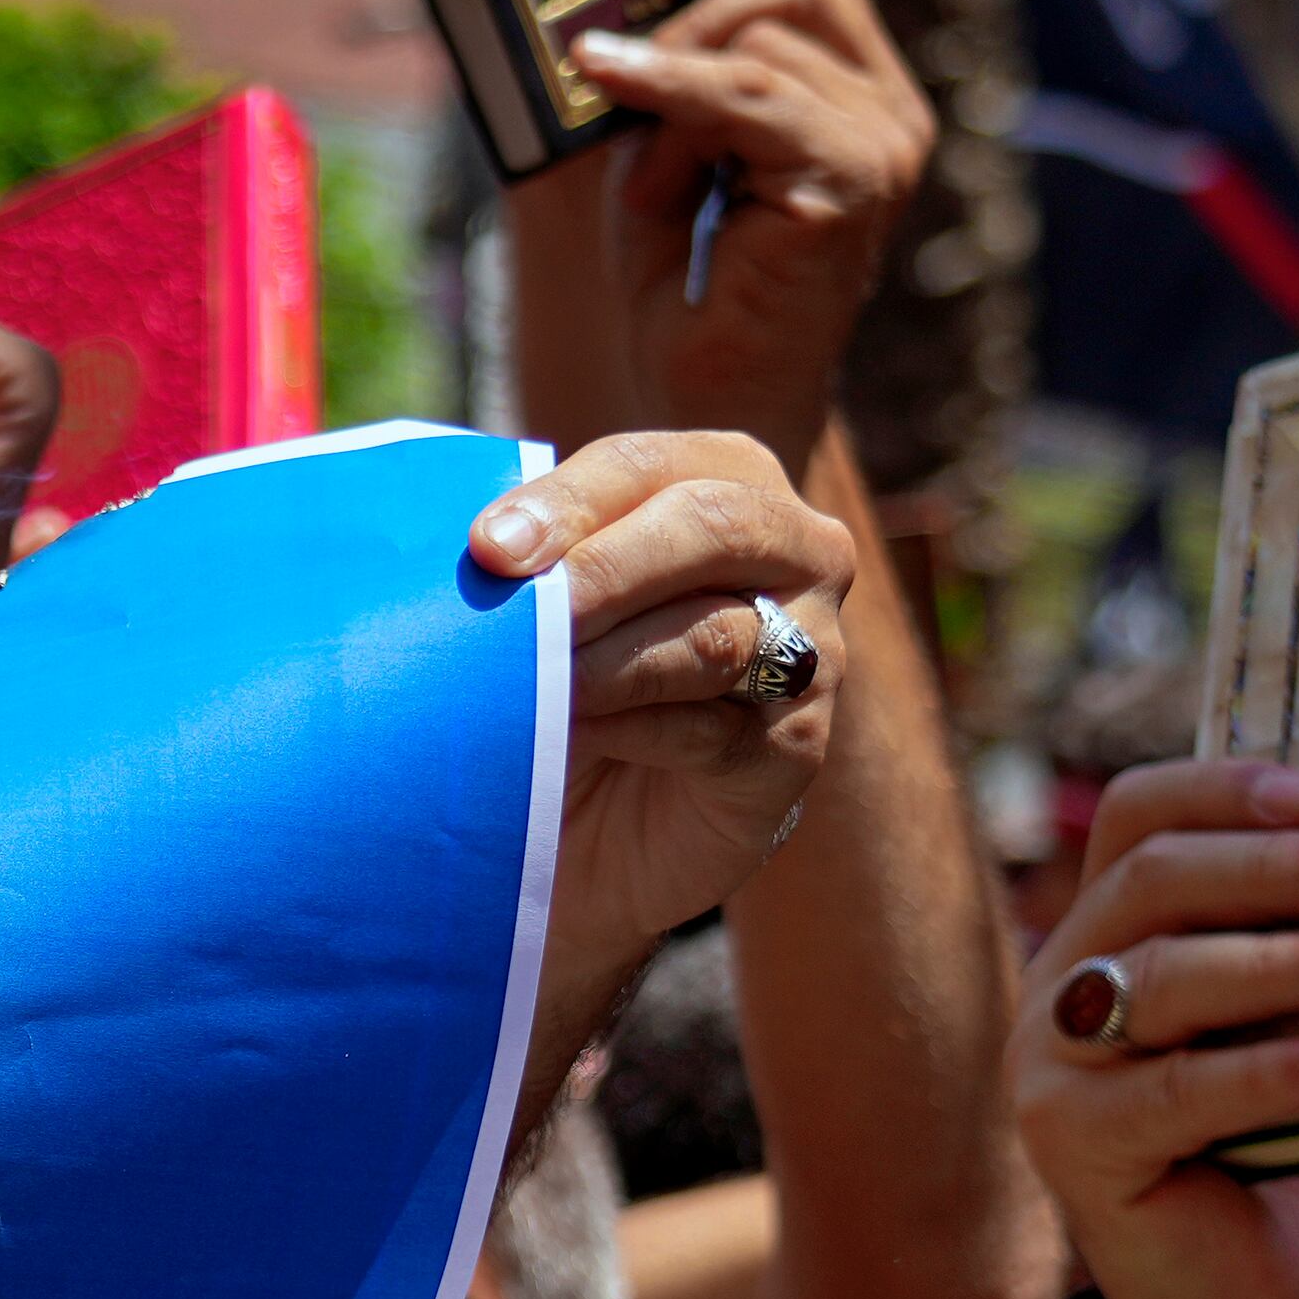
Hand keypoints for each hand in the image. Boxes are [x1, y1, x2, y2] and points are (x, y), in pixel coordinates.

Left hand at [467, 430, 854, 994]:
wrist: (596, 830)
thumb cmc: (565, 685)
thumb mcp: (541, 608)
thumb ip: (530, 559)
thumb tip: (485, 546)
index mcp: (727, 479)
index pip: (646, 468)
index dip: (566, 502)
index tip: (487, 550)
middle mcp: (796, 551)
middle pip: (710, 525)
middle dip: (603, 567)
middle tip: (523, 610)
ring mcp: (813, 651)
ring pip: (713, 635)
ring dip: (607, 664)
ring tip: (531, 692)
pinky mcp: (795, 749)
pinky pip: (711, 729)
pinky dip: (628, 734)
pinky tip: (572, 742)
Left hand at [562, 0, 931, 474]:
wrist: (709, 401)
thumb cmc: (685, 290)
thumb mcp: (660, 157)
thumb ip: (661, 83)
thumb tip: (614, 1)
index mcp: (857, 95)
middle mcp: (889, 112)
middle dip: (694, 5)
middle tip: (608, 53)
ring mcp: (883, 145)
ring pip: (763, 41)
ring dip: (672, 87)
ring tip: (637, 166)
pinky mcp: (855, 179)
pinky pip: (752, 96)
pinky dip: (671, 88)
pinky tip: (609, 80)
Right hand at [1010, 758, 1298, 1298]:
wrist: (1252, 1294)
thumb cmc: (1295, 1142)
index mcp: (1116, 927)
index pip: (1139, 818)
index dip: (1222, 789)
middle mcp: (1068, 981)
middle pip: (1149, 881)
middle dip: (1270, 866)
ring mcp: (1055, 1063)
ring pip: (1158, 977)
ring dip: (1280, 962)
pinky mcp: (1072, 1143)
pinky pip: (1173, 1091)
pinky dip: (1270, 1072)